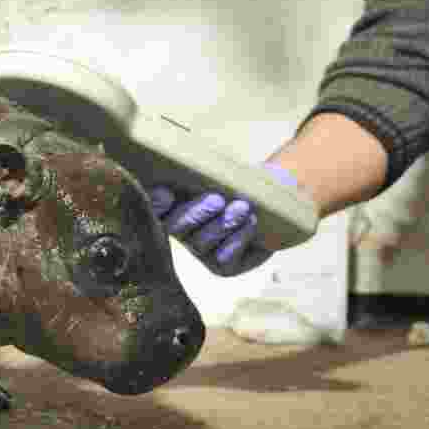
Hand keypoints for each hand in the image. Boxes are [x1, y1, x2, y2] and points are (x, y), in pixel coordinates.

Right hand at [149, 162, 298, 276]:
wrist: (276, 199)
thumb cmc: (241, 179)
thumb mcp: (218, 170)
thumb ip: (196, 170)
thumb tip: (174, 161)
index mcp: (173, 205)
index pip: (152, 208)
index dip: (155, 204)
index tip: (167, 193)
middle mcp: (183, 231)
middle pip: (175, 228)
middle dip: (195, 214)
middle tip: (217, 200)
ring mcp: (202, 251)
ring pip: (200, 243)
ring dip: (223, 223)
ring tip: (243, 207)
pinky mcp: (224, 266)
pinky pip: (224, 258)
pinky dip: (238, 239)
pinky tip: (251, 223)